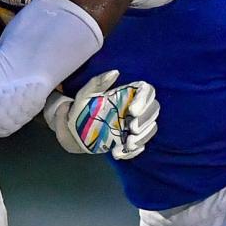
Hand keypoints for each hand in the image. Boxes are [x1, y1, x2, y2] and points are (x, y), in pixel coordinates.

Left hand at [45, 71, 159, 157]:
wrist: (72, 130)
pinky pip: (137, 148)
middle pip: (153, 111)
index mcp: (128, 94)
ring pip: (149, 129)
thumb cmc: (81, 108)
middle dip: (146, 121)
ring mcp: (132, 127)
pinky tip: (119, 153)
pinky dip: (131, 152)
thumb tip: (115, 72)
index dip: (145, 100)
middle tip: (133, 128)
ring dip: (143, 138)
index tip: (132, 110)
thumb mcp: (85, 94)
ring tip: (129, 143)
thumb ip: (98, 83)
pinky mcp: (127, 142)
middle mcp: (134, 110)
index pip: (147, 91)